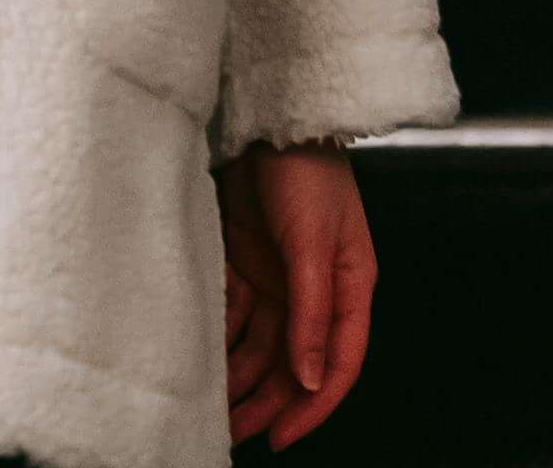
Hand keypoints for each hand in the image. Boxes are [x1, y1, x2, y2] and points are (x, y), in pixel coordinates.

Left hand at [218, 144, 375, 448]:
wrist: (270, 115)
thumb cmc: (307, 170)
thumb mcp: (313, 245)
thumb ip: (311, 313)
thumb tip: (310, 378)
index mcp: (350, 287)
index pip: (338, 364)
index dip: (312, 406)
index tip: (282, 437)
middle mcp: (316, 290)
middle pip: (293, 363)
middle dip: (267, 402)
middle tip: (235, 436)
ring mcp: (281, 277)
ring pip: (261, 346)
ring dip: (240, 379)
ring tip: (214, 412)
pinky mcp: (248, 261)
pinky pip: (234, 316)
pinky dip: (221, 341)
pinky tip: (203, 363)